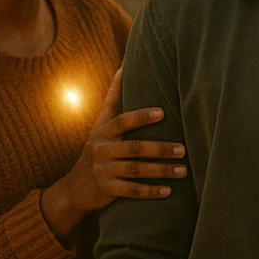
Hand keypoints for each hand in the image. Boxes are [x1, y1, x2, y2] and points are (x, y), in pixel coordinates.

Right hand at [41, 68, 186, 241]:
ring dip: (161, 171)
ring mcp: (103, 170)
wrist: (74, 188)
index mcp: (102, 131)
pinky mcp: (106, 190)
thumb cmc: (97, 150)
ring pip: (136, 170)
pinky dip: (150, 192)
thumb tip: (123, 66)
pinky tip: (168, 192)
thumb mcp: (100, 125)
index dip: (141, 116)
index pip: (122, 120)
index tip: (162, 113)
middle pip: (134, 147)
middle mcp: (101, 149)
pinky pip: (131, 191)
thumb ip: (113, 99)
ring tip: (183, 171)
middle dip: (160, 148)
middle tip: (183, 150)